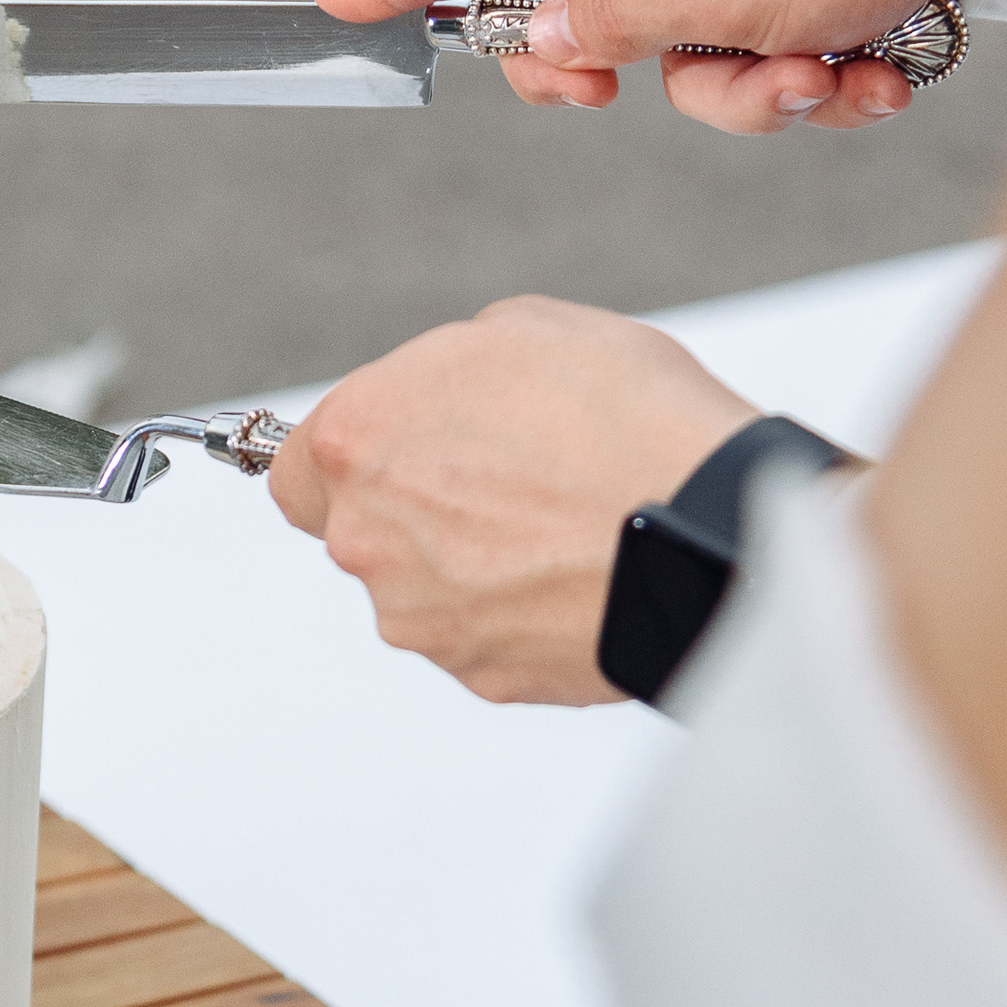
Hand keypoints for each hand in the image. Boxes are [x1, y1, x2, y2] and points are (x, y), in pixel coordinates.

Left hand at [267, 296, 756, 700]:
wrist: (710, 528)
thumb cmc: (625, 414)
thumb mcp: (522, 331)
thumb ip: (443, 374)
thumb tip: (437, 400)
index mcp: (356, 440)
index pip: (296, 469)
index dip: (353, 458)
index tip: (398, 451)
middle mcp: (366, 538)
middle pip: (364, 530)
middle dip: (418, 508)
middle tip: (510, 479)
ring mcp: (420, 618)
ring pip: (422, 590)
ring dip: (472, 564)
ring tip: (563, 526)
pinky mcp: (481, 675)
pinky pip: (485, 636)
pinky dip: (521, 612)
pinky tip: (582, 573)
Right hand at [315, 0, 993, 131]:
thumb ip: (604, 26)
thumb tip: (544, 37)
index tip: (333, 1)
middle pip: (568, 24)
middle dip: (619, 82)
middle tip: (628, 92)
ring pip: (676, 68)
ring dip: (750, 96)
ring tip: (821, 70)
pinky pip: (756, 62)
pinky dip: (812, 80)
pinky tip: (871, 68)